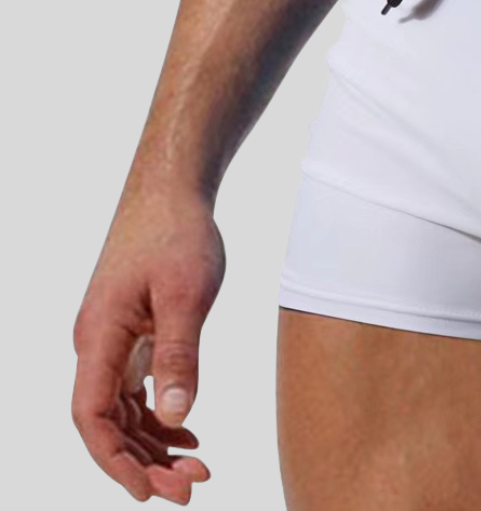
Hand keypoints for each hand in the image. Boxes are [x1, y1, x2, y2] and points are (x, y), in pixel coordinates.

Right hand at [72, 179, 224, 502]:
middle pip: (108, 424)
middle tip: (192, 488)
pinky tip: (188, 433)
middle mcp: (98, 344)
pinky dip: (159, 416)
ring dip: (153, 445)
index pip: (93, 419)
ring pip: (123, 411)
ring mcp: (113, 338)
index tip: (153, 493)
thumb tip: (175, 417)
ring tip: (196, 469)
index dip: (117, 463)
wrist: (171, 189)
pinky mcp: (132, 330)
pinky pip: (137, 388)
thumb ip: (181, 354)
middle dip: (143, 464)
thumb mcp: (188, 294)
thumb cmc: (177, 233)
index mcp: (100, 338)